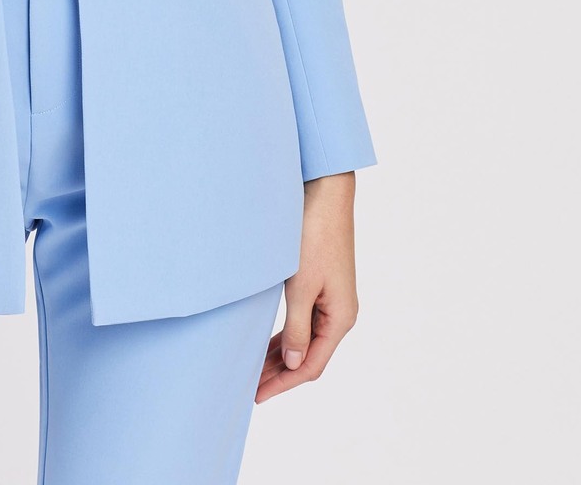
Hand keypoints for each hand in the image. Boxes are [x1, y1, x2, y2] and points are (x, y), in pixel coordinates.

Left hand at [256, 171, 359, 402]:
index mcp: (340, 318)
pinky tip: (267, 341)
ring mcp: (332, 299)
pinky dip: (285, 334)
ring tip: (253, 369)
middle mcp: (339, 313)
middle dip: (279, 372)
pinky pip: (304, 320)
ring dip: (280, 355)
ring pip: (305, 339)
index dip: (283, 383)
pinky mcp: (322, 284)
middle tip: (249, 386)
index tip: (256, 395)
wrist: (324, 194)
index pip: (310, 365)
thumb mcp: (300, 286)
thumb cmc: (313, 236)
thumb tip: (291, 365)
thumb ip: (296, 328)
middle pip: (308, 355)